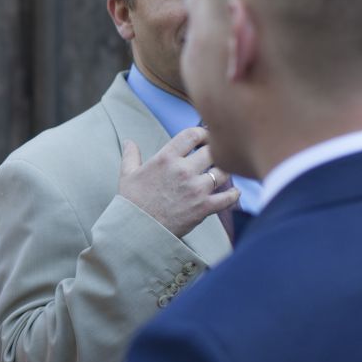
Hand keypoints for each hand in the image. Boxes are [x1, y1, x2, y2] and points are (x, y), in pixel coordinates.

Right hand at [117, 127, 239, 237]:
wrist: (136, 229)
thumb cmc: (132, 202)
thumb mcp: (127, 174)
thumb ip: (131, 155)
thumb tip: (129, 142)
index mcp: (166, 158)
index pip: (192, 135)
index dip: (202, 132)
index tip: (204, 137)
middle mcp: (183, 170)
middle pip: (212, 150)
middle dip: (215, 149)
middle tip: (216, 153)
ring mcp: (196, 189)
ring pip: (223, 171)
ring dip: (224, 170)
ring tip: (221, 172)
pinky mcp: (204, 207)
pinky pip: (228, 197)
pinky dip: (233, 194)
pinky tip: (233, 192)